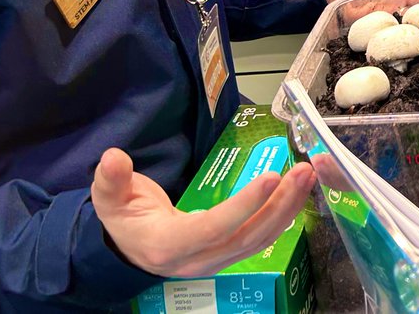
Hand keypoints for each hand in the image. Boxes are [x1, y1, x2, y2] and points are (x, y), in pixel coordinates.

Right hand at [91, 148, 315, 277]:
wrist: (129, 250)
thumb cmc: (123, 219)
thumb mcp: (110, 198)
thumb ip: (111, 179)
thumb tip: (112, 157)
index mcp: (168, 246)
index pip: (212, 227)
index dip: (243, 205)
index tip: (271, 177)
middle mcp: (197, 260)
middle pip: (246, 236)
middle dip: (279, 203)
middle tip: (304, 170)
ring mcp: (216, 261)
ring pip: (260, 239)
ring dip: (288, 207)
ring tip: (308, 176)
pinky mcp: (229, 255)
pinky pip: (261, 239)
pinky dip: (283, 215)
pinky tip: (298, 193)